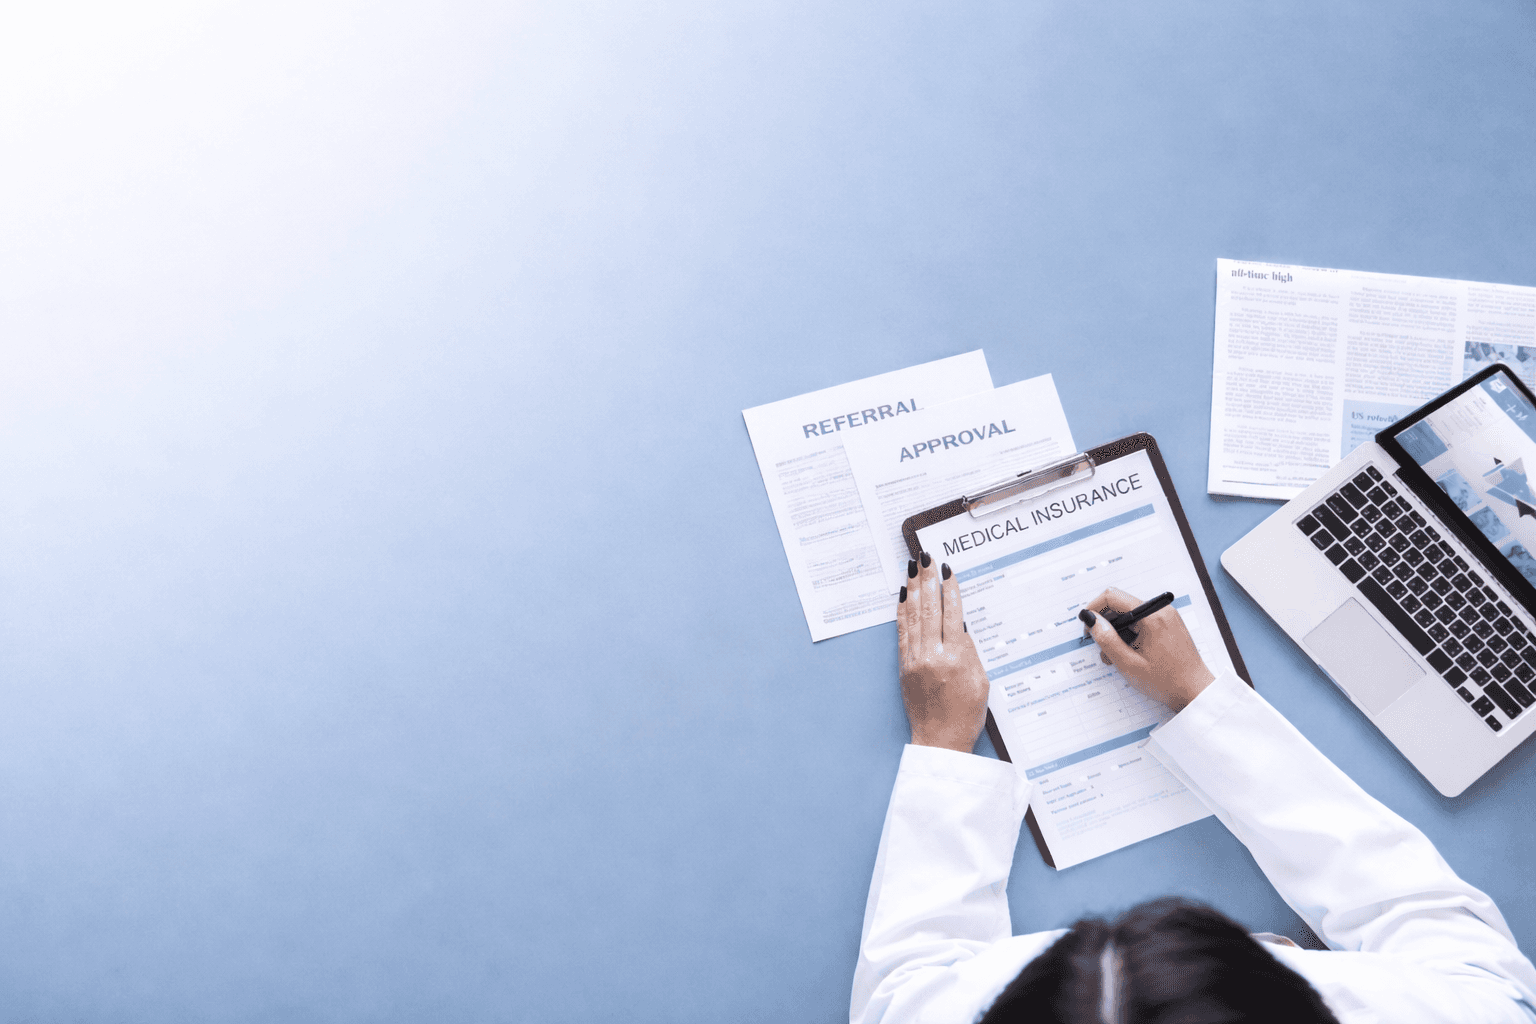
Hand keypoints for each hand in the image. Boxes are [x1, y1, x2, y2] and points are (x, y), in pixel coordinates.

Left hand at [898, 552, 988, 752]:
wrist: (940, 742)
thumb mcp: (981, 681)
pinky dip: (901, 612)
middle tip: (925, 557)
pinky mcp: (903, 667)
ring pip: (913, 617)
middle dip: (927, 580)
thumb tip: (958, 623)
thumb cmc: (966, 715)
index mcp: (958, 659)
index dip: (950, 589)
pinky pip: (902, 633)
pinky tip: (902, 596)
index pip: (953, 614)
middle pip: (930, 609)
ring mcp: (915, 661)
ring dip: (912, 589)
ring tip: (912, 567)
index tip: (947, 570)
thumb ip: (970, 651)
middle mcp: (933, 656)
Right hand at [1080, 587, 1214, 711]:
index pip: (1112, 596)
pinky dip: (1130, 635)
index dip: (1094, 609)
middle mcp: (1160, 610)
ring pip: (1130, 615)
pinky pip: (1142, 622)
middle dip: (1106, 625)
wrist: (1196, 692)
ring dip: (1117, 633)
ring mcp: (1166, 617)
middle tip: (1102, 649)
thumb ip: (1106, 639)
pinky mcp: (1168, 625)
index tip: (1087, 628)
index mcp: (1152, 616)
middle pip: (1120, 605)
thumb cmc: (1166, 682)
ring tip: (1116, 657)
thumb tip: (1091, 620)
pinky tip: (1129, 654)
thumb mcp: (1128, 664)